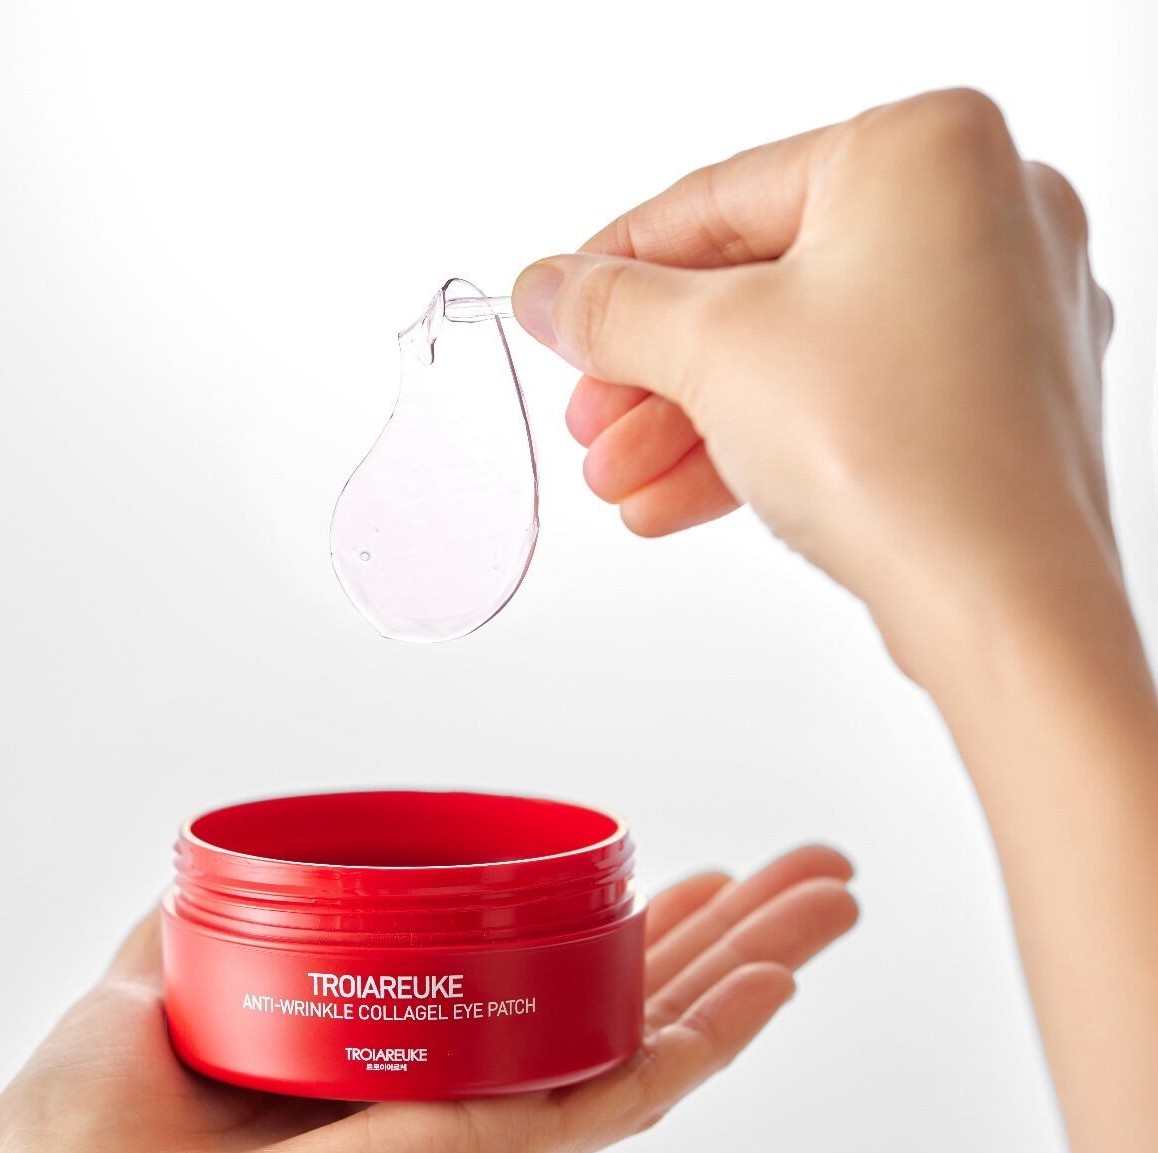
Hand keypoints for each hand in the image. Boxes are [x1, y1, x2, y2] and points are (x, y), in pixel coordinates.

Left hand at [0, 849, 855, 1152]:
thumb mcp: (132, 998)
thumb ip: (187, 931)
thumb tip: (206, 875)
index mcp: (388, 1054)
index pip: (524, 977)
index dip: (598, 920)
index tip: (652, 868)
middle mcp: (457, 1090)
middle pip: (618, 995)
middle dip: (717, 929)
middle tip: (801, 874)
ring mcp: (489, 1122)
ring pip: (651, 1031)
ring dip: (749, 961)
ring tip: (830, 901)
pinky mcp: (497, 1151)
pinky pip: (632, 1086)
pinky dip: (716, 1033)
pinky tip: (781, 982)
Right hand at [511, 89, 1117, 682]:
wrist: (1001, 600)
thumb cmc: (899, 452)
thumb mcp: (714, 353)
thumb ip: (615, 310)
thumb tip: (551, 290)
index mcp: (925, 151)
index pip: (725, 196)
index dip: (621, 263)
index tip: (562, 309)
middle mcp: (981, 214)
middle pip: (762, 284)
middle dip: (657, 372)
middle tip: (590, 419)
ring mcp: (998, 314)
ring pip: (802, 354)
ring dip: (694, 423)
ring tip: (618, 481)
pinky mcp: (993, 403)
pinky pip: (851, 402)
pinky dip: (764, 443)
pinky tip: (677, 498)